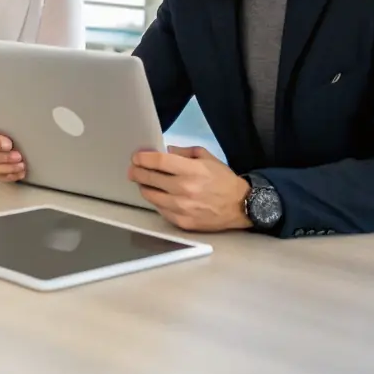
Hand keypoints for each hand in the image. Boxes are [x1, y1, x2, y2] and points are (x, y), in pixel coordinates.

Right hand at [0, 125, 26, 183]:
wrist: (0, 134)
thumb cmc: (3, 127)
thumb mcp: (3, 122)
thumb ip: (6, 124)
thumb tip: (16, 134)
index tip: (8, 145)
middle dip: (5, 158)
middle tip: (18, 156)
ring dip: (9, 169)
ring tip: (21, 166)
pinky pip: (1, 176)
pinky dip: (11, 176)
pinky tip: (20, 173)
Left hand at [128, 145, 251, 232]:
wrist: (240, 206)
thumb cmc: (222, 179)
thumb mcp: (207, 157)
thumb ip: (184, 152)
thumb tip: (165, 151)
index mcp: (191, 170)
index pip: (159, 161)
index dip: (143, 158)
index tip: (136, 157)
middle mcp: (184, 189)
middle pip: (150, 178)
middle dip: (137, 172)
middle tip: (133, 169)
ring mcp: (182, 208)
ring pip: (151, 196)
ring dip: (145, 187)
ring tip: (144, 183)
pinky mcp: (182, 222)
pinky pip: (161, 210)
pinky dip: (157, 202)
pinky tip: (159, 196)